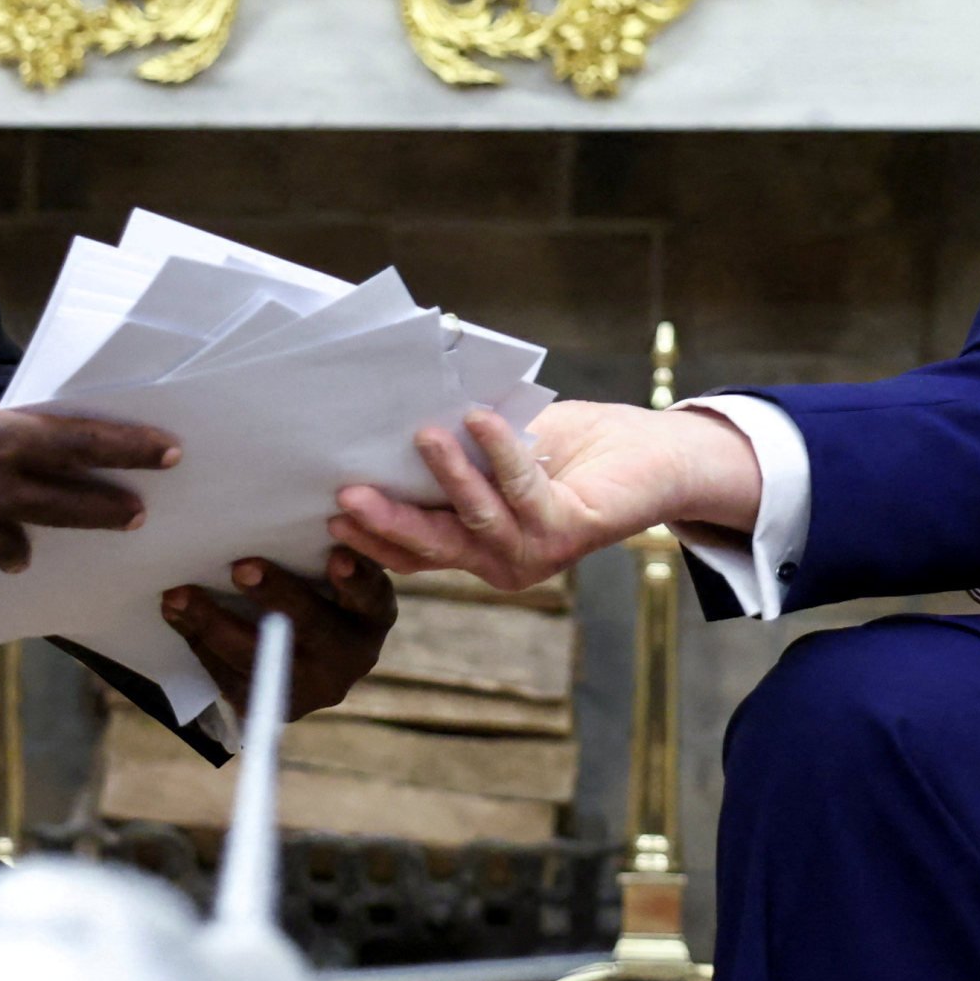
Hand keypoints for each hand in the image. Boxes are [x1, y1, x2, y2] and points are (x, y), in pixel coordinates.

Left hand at [165, 550, 397, 721]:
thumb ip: (319, 548)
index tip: (337, 556)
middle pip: (314, 628)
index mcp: (372, 616)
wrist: (306, 659)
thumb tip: (283, 503)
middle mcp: (352, 657)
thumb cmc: (315, 591)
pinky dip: (199, 642)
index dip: (357, 579)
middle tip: (241, 567)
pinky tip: (175, 614)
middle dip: (276, 596)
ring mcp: (314, 688)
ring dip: (214, 623)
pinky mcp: (275, 706)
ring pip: (261, 658)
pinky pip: (232, 676)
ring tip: (178, 595)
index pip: (372, 596)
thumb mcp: (330, 572)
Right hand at [326, 399, 762, 593]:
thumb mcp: (495, 448)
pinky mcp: (569, 531)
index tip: (331, 517)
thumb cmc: (568, 448)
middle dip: (388, 521)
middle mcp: (502, 562)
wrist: (648, 455)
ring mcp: (536, 553)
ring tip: (422, 435)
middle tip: (346, 495)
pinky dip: (499, 451)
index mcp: (478, 547)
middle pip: (433, 547)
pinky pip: (522, 489)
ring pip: (476, 520)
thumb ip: (453, 449)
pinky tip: (480, 418)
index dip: (374, 539)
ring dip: (447, 477)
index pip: (415, 552)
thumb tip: (394, 419)